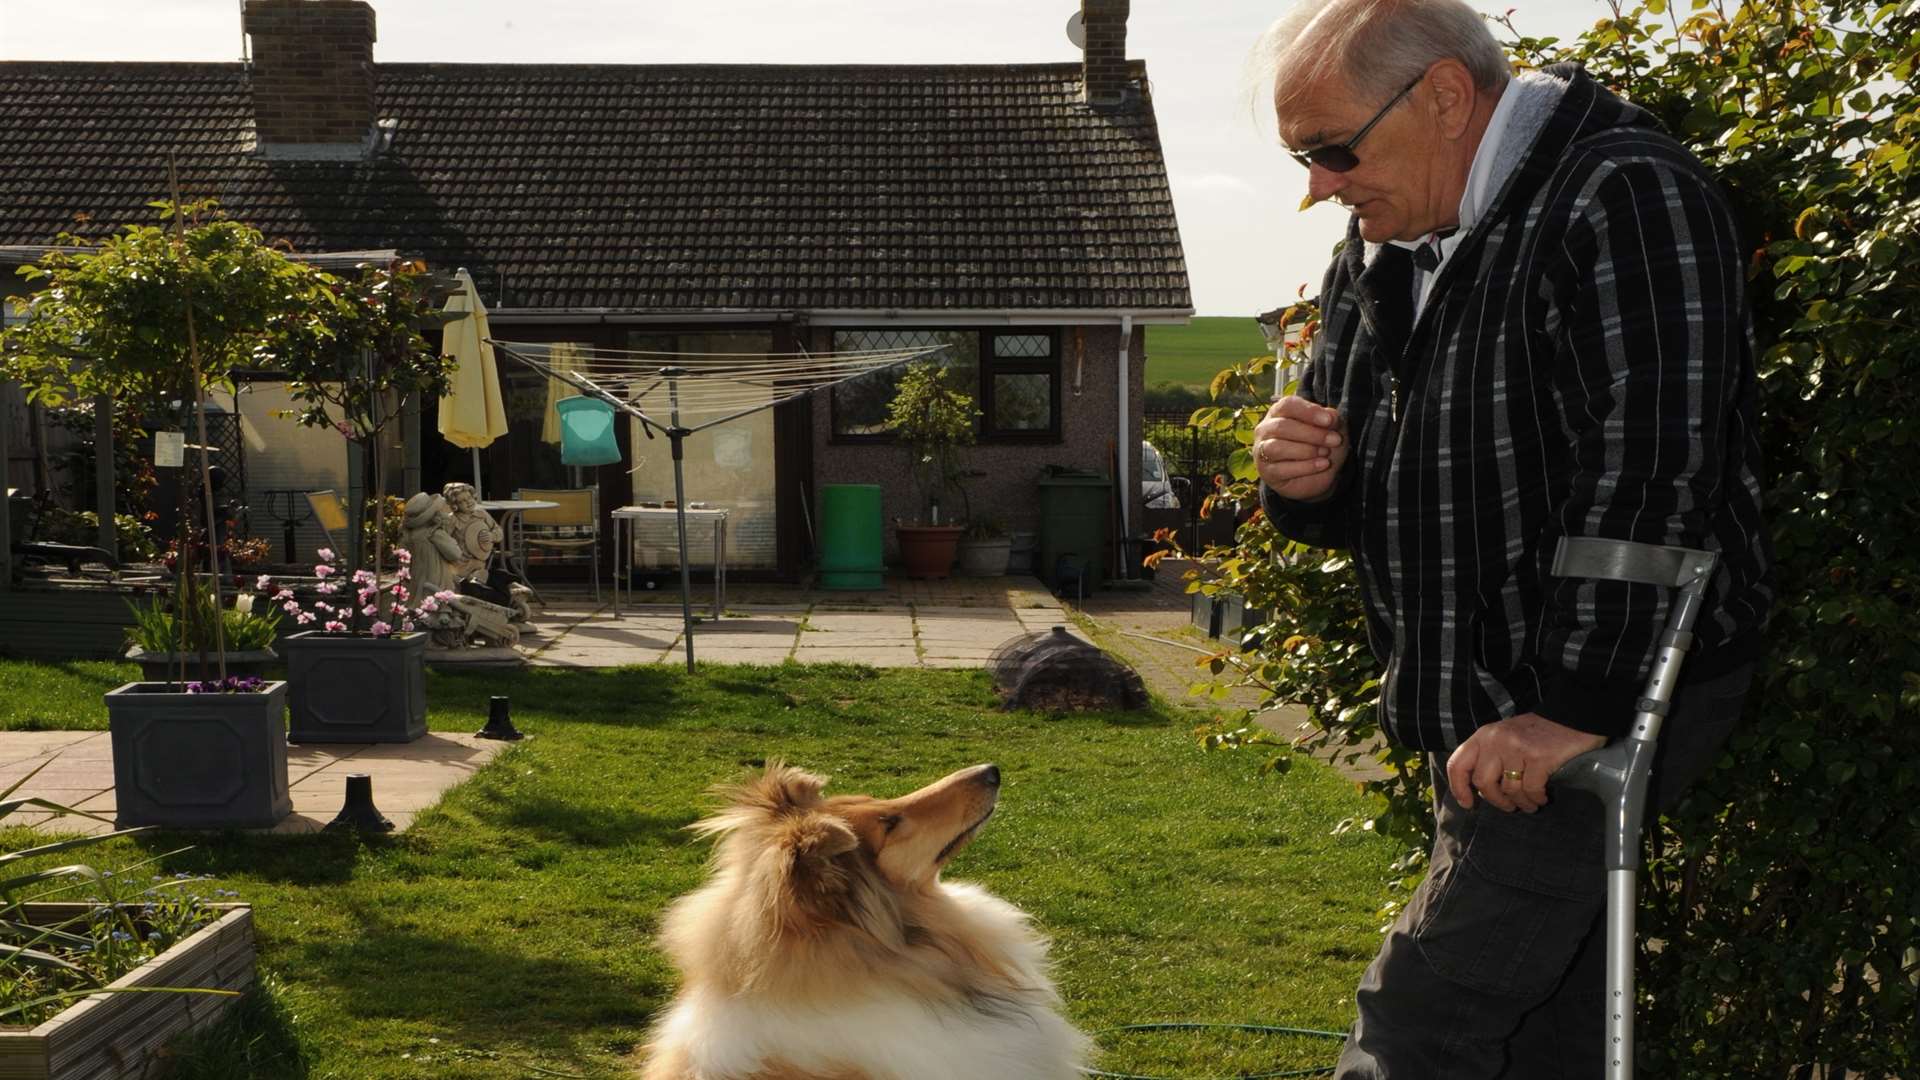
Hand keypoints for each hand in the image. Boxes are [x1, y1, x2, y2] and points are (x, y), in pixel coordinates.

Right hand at [1253, 396, 1347, 501]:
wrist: (1319, 475)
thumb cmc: (1320, 445)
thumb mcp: (1332, 429)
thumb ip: (1331, 419)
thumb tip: (1330, 416)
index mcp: (1279, 412)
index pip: (1287, 405)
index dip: (1308, 411)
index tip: (1329, 421)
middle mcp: (1266, 429)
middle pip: (1282, 426)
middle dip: (1312, 433)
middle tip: (1335, 440)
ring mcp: (1262, 451)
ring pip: (1277, 447)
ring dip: (1306, 450)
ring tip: (1325, 453)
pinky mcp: (1267, 472)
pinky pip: (1282, 469)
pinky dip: (1306, 466)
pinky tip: (1322, 464)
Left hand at [1445, 713, 1605, 812]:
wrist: (1570, 718)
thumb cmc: (1535, 733)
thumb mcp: (1503, 738)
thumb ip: (1489, 758)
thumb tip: (1480, 791)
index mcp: (1483, 736)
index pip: (1457, 764)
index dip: (1458, 788)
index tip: (1468, 804)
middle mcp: (1496, 741)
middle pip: (1483, 782)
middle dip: (1496, 801)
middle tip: (1509, 807)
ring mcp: (1517, 748)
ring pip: (1509, 789)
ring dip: (1521, 803)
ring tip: (1529, 804)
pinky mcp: (1539, 758)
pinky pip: (1531, 790)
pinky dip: (1536, 799)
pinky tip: (1542, 798)